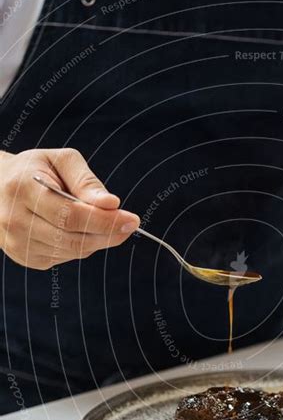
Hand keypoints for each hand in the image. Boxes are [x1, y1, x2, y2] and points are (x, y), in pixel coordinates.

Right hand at [0, 148, 139, 269]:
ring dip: (94, 239)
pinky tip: (76, 229)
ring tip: (96, 219)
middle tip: (128, 224)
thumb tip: (111, 204)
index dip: (104, 221)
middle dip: (107, 233)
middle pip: (73, 238)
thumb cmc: (35, 170)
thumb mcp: (60, 161)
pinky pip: (65, 257)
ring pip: (72, 251)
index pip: (70, 214)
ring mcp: (17, 244)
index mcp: (21, 189)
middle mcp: (13, 220)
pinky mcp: (25, 258)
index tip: (132, 219)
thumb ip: (86, 181)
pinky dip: (80, 246)